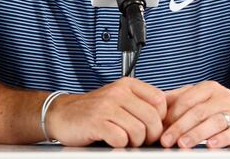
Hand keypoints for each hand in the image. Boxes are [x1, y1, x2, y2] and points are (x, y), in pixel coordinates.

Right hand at [46, 77, 166, 146]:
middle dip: (150, 135)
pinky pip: (121, 138)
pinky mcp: (96, 122)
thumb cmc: (94, 110)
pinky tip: (112, 140)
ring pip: (138, 130)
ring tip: (125, 140)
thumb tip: (167, 116)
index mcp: (128, 84)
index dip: (161, 119)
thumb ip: (140, 103)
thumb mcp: (119, 98)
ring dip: (134, 142)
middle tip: (140, 140)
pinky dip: (120, 144)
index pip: (160, 100)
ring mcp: (107, 106)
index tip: (152, 127)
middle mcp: (118, 92)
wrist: (62, 114)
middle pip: (152, 118)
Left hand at [160, 81, 229, 147]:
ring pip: (213, 122)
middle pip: (197, 112)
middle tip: (166, 139)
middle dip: (179, 127)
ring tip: (183, 144)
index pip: (186, 100)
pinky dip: (220, 139)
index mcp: (208, 89)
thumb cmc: (224, 105)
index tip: (160, 127)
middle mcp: (221, 98)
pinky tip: (210, 145)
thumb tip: (156, 103)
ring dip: (196, 134)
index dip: (171, 114)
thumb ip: (180, 98)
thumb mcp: (203, 96)